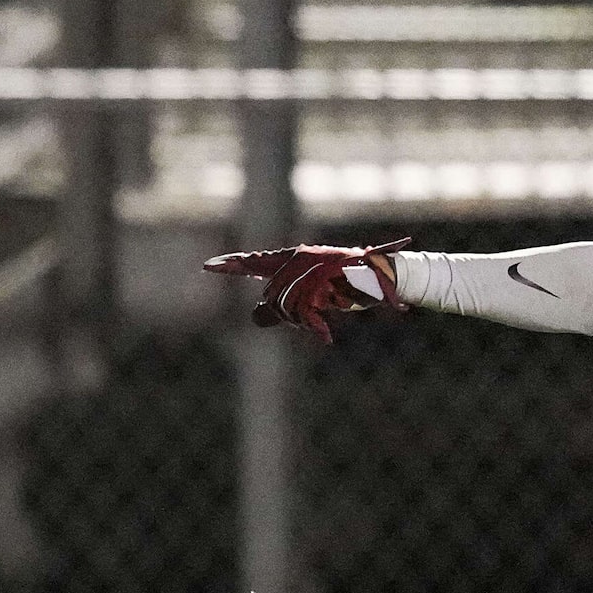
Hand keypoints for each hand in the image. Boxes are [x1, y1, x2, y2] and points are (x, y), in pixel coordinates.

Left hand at [201, 238, 408, 343]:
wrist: (385, 278)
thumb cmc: (348, 288)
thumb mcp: (311, 299)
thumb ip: (282, 308)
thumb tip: (255, 316)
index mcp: (294, 260)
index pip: (256, 262)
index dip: (232, 265)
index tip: (207, 267)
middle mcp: (300, 257)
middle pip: (272, 297)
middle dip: (287, 317)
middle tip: (311, 322)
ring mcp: (313, 265)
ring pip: (287, 305)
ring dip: (303, 322)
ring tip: (320, 324)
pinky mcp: (326, 277)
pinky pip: (305, 309)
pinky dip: (314, 326)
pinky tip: (325, 335)